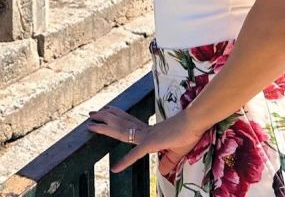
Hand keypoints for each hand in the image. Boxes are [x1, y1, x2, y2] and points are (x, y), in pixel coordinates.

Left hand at [86, 105, 205, 175]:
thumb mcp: (176, 152)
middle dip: (104, 118)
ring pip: (120, 131)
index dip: (116, 117)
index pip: (128, 123)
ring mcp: (146, 136)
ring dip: (104, 127)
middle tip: (91, 115)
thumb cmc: (187, 134)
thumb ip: (167, 162)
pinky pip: (135, 154)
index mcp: (149, 131)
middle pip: (119, 123)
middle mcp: (144, 131)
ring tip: (90, 124)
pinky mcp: (151, 143)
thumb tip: (163, 172)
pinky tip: (115, 169)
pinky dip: (125, 162)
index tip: (106, 112)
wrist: (195, 124)